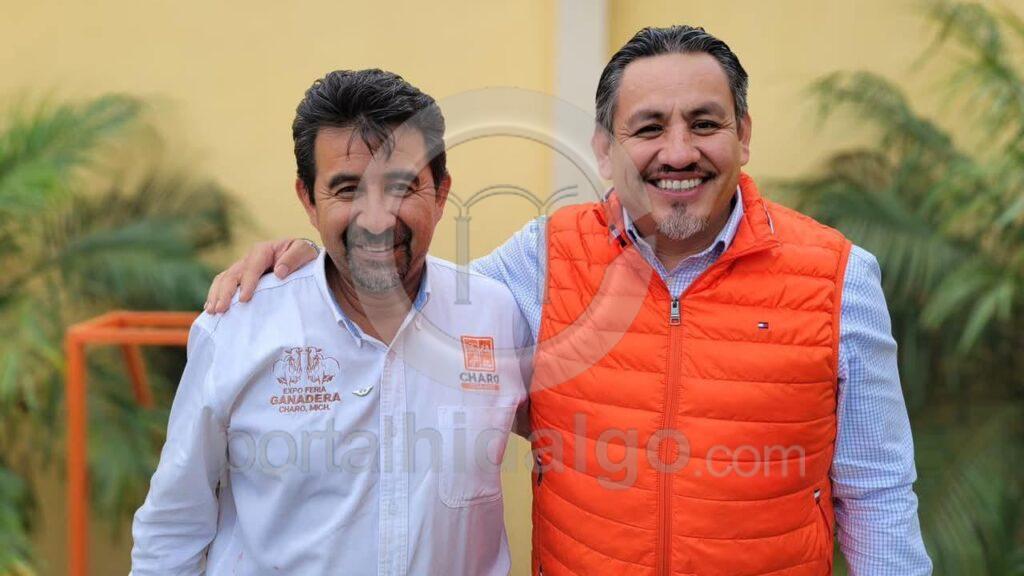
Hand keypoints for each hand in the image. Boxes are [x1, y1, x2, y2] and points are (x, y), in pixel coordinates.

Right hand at [204, 238, 319, 313]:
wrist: (302, 257)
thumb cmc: (304, 255)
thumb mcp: (304, 251)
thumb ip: (294, 258)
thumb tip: (279, 272)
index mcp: (264, 251)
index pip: (252, 266)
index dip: (247, 282)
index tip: (245, 299)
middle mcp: (250, 259)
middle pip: (232, 274)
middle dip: (225, 292)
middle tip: (220, 309)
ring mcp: (243, 268)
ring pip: (224, 279)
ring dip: (216, 295)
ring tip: (212, 311)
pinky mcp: (241, 278)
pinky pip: (223, 285)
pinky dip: (215, 295)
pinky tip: (210, 308)